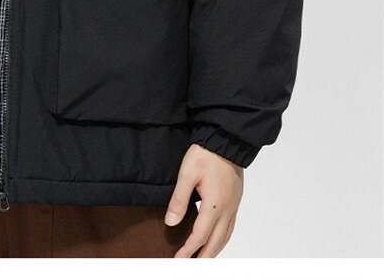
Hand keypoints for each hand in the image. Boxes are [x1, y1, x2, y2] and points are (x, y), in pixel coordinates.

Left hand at [164, 143, 243, 257]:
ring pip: (226, 237)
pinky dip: (223, 239)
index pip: (200, 236)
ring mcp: (234, 205)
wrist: (226, 140)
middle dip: (203, 258)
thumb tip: (171, 222)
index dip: (188, 250)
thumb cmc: (206, 154)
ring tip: (203, 259)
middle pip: (216, 242)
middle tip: (191, 267)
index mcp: (215, 205)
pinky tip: (216, 239)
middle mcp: (227, 209)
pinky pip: (231, 227)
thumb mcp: (187, 174)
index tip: (178, 260)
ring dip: (214, 250)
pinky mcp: (235, 200)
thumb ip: (179, 200)